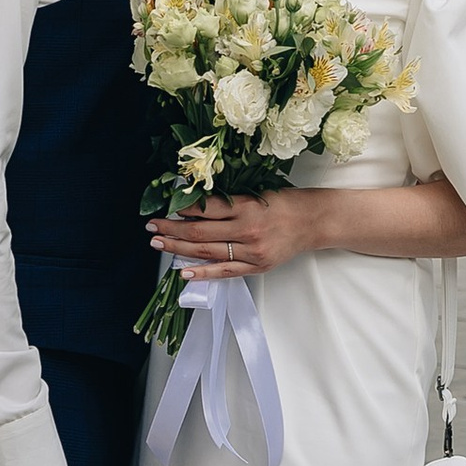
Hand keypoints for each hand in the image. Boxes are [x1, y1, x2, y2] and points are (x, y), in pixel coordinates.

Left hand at [151, 194, 314, 279]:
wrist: (313, 221)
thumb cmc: (285, 202)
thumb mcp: (256, 193)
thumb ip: (228, 201)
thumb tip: (194, 205)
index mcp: (246, 206)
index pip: (205, 208)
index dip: (182, 208)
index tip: (166, 207)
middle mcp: (247, 229)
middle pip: (199, 231)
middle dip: (172, 229)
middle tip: (152, 227)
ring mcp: (251, 251)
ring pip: (207, 251)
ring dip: (179, 248)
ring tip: (159, 244)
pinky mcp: (256, 266)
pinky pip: (224, 271)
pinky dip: (202, 272)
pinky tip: (183, 271)